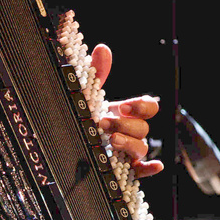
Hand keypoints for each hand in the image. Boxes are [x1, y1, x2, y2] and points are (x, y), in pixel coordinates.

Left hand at [92, 43, 163, 178]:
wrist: (65, 138)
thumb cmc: (82, 114)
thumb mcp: (86, 94)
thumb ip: (96, 73)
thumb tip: (102, 49)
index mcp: (126, 112)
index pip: (149, 106)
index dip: (141, 106)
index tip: (123, 106)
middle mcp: (131, 131)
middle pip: (143, 128)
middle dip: (125, 124)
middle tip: (102, 123)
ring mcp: (129, 150)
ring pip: (142, 147)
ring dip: (129, 143)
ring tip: (110, 140)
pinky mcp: (125, 168)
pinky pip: (143, 170)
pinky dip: (150, 169)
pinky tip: (154, 166)